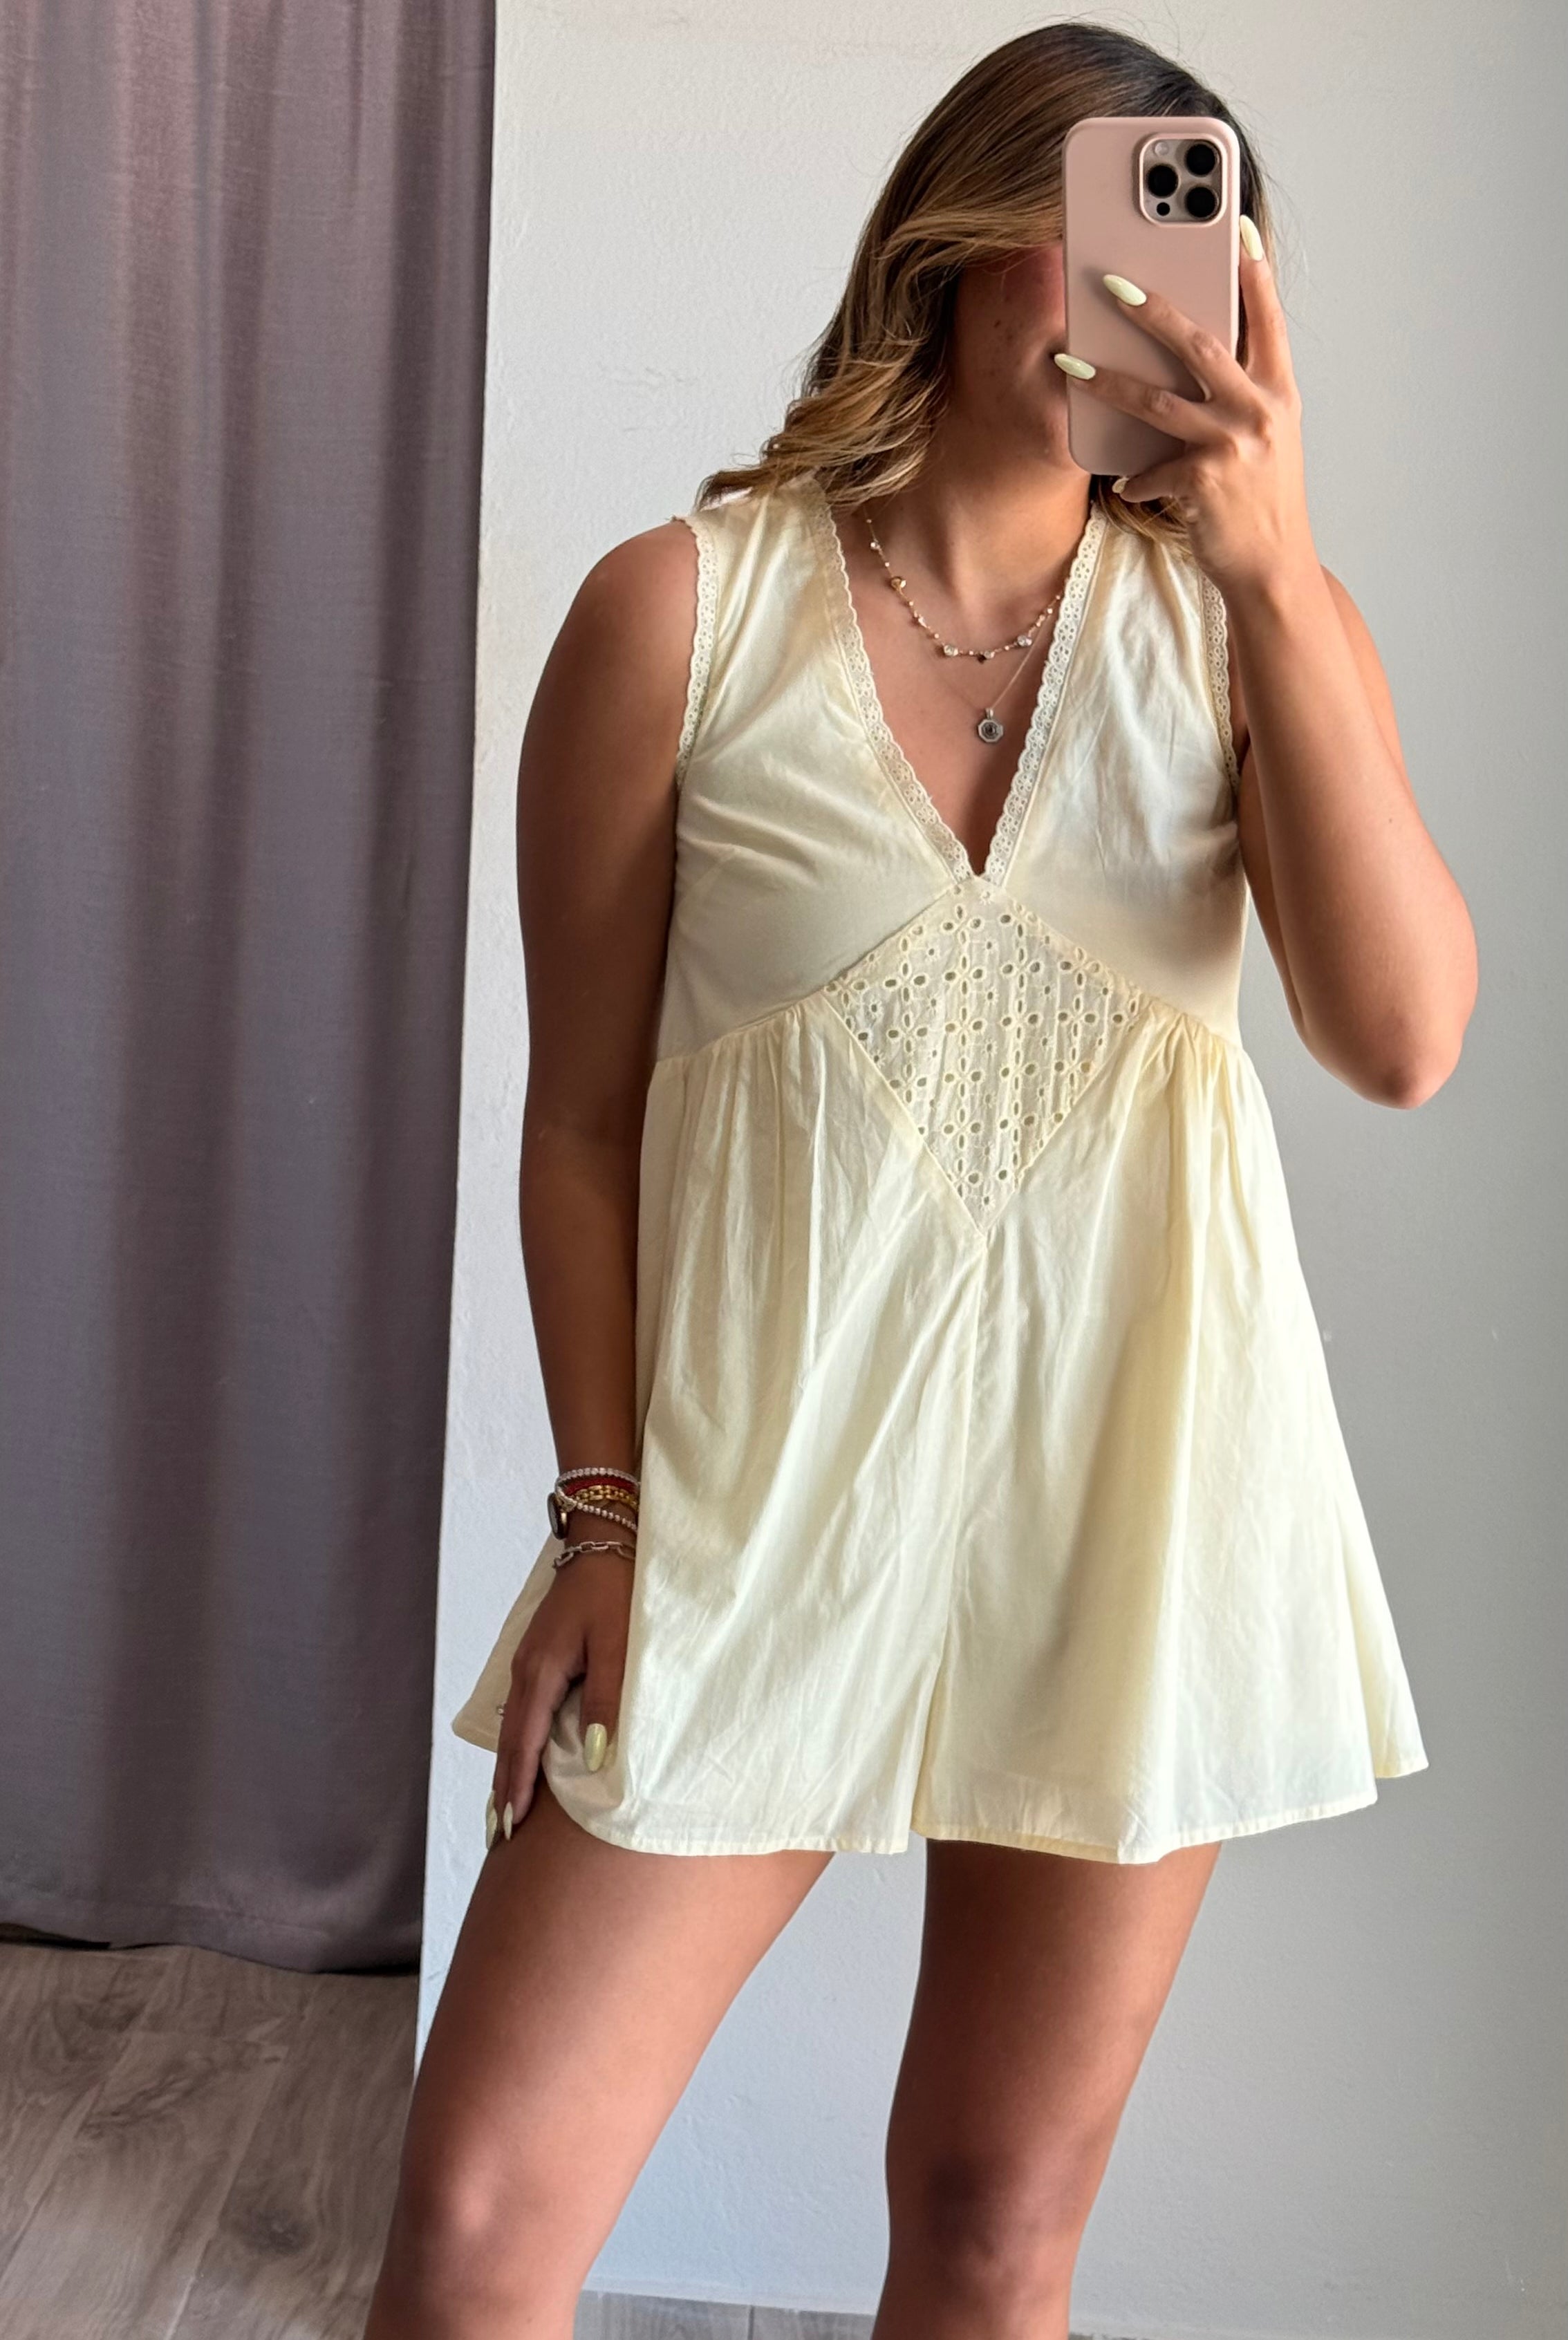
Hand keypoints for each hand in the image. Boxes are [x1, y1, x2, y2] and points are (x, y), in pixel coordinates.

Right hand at [488, 1552, 630, 1843]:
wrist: (605, 1539)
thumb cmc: (617, 1590)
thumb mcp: (620, 1646)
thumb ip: (608, 1701)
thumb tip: (596, 1757)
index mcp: (542, 1671)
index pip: (525, 1744)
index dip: (518, 1787)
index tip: (510, 1826)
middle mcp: (527, 1671)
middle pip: (510, 1741)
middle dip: (504, 1786)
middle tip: (499, 1832)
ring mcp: (530, 1662)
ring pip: (514, 1726)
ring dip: (510, 1766)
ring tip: (507, 1805)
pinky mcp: (541, 1655)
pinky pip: (524, 1710)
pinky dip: (520, 1741)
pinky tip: (525, 1755)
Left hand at [1055, 219, 1313, 596]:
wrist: (1272, 568)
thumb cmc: (1261, 500)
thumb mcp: (1266, 437)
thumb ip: (1239, 393)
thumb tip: (1194, 349)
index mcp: (1279, 391)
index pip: (1267, 317)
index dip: (1253, 270)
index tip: (1237, 225)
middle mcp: (1261, 409)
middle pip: (1199, 342)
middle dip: (1153, 308)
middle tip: (1113, 281)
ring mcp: (1234, 444)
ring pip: (1156, 400)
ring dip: (1107, 380)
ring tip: (1069, 362)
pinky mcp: (1204, 481)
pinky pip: (1151, 468)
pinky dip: (1137, 477)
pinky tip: (1130, 484)